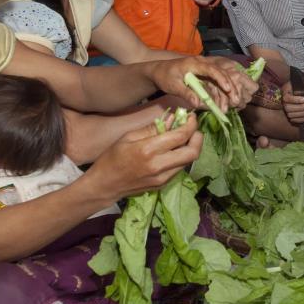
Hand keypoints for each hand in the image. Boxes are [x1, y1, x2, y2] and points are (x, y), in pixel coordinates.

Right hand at [86, 113, 202, 199]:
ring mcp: (162, 178)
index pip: (180, 136)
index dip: (191, 125)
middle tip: (193, 129)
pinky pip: (179, 168)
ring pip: (188, 161)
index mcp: (148, 150)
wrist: (104, 185)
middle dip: (198, 138)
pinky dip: (181, 157)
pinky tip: (173, 150)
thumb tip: (173, 118)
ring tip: (183, 138)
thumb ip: (153, 128)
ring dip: (191, 147)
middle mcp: (159, 166)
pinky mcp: (163, 185)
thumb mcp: (129, 137)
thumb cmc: (112, 158)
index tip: (191, 117)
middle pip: (193, 152)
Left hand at [151, 56, 256, 110]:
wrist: (159, 71)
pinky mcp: (205, 77)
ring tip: (234, 104)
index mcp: (195, 63)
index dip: (221, 78)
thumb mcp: (172, 86)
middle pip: (221, 73)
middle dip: (230, 86)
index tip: (228, 88)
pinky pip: (216, 85)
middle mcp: (203, 64)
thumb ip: (186, 93)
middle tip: (236, 100)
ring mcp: (205, 70)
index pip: (211, 69)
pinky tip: (225, 103)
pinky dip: (221, 94)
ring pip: (221, 79)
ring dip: (228, 92)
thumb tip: (198, 104)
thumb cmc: (164, 76)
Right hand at [280, 81, 303, 124]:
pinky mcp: (290, 114)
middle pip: (288, 108)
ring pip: (291, 115)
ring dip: (302, 114)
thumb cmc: (301, 84)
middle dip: (300, 108)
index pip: (287, 98)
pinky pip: (293, 120)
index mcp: (285, 92)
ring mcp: (286, 109)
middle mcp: (283, 102)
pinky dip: (300, 120)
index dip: (295, 100)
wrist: (300, 88)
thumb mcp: (303, 81)